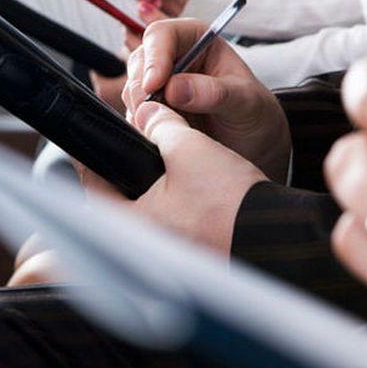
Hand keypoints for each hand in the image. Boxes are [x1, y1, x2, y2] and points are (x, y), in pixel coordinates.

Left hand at [11, 101, 267, 283]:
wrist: (275, 241)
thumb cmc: (231, 204)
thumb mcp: (190, 148)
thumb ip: (160, 125)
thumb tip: (147, 112)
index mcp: (126, 222)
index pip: (91, 178)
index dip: (97, 147)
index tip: (102, 131)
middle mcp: (137, 245)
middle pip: (115, 194)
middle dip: (125, 165)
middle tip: (136, 141)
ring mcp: (160, 254)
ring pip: (142, 206)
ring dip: (149, 182)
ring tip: (163, 158)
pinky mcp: (183, 255)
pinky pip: (165, 220)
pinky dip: (169, 200)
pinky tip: (186, 185)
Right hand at [123, 17, 289, 182]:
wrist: (253, 144)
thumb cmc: (254, 113)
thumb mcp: (246, 102)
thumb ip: (215, 93)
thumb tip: (175, 88)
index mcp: (197, 40)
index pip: (162, 35)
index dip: (154, 58)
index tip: (153, 85)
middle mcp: (174, 57)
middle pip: (140, 61)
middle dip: (141, 88)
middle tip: (154, 113)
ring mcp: (160, 84)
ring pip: (132, 89)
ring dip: (142, 110)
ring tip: (169, 127)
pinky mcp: (153, 110)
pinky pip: (135, 114)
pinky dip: (143, 126)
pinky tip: (164, 136)